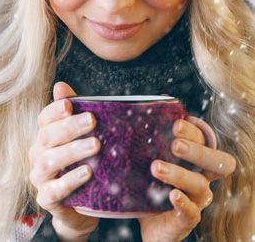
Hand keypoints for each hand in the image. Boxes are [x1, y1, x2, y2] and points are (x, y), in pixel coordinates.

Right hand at [29, 82, 100, 240]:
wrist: (80, 208)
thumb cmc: (80, 167)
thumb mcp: (80, 140)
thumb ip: (72, 114)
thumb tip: (61, 85)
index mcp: (45, 138)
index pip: (44, 120)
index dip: (54, 111)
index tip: (69, 104)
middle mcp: (38, 155)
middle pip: (47, 137)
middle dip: (69, 127)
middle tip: (92, 121)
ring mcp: (40, 177)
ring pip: (49, 161)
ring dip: (72, 152)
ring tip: (95, 146)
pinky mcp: (46, 199)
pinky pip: (54, 189)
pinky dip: (70, 180)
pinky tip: (87, 173)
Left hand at [138, 116, 236, 241]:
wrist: (149, 224)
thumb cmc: (149, 186)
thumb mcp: (145, 164)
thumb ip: (142, 145)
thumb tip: (123, 118)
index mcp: (194, 161)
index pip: (203, 140)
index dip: (193, 132)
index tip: (175, 124)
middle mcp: (202, 178)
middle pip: (217, 162)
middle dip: (197, 151)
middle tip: (175, 145)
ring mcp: (197, 199)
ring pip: (199, 185)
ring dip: (179, 175)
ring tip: (156, 167)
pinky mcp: (188, 218)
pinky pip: (192, 211)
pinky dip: (183, 202)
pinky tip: (172, 195)